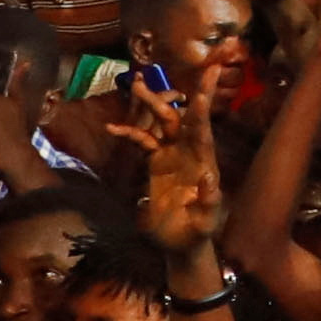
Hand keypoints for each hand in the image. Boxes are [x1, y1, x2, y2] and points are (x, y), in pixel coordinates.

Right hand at [121, 83, 227, 257]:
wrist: (181, 243)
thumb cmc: (196, 233)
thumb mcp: (205, 220)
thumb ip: (209, 200)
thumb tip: (209, 177)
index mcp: (203, 161)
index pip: (202, 129)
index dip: (200, 106)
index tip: (207, 79)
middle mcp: (189, 153)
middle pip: (178, 118)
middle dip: (165, 98)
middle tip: (150, 77)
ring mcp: (172, 156)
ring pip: (161, 123)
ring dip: (150, 104)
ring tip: (135, 84)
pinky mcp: (156, 163)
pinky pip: (143, 141)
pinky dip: (130, 133)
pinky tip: (112, 127)